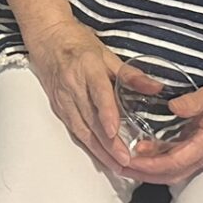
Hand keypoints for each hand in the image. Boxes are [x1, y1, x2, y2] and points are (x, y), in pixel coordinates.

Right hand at [25, 19, 159, 171]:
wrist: (46, 37)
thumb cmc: (77, 43)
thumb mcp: (106, 53)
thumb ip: (131, 74)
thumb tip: (155, 87)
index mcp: (88, 67)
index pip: (98, 93)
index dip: (106, 113)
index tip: (114, 131)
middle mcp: (73, 85)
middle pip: (91, 118)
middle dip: (107, 143)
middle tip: (124, 160)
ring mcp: (64, 99)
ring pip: (81, 129)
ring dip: (99, 150)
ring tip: (116, 165)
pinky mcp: (59, 108)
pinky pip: (75, 130)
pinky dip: (88, 146)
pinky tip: (100, 157)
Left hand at [124, 67, 202, 185]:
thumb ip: (194, 102)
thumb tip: (173, 106)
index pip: (173, 163)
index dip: (149, 165)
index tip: (129, 160)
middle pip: (170, 174)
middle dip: (144, 174)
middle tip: (119, 166)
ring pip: (174, 169)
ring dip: (150, 170)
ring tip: (126, 162)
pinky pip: (179, 159)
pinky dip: (160, 159)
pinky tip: (147, 151)